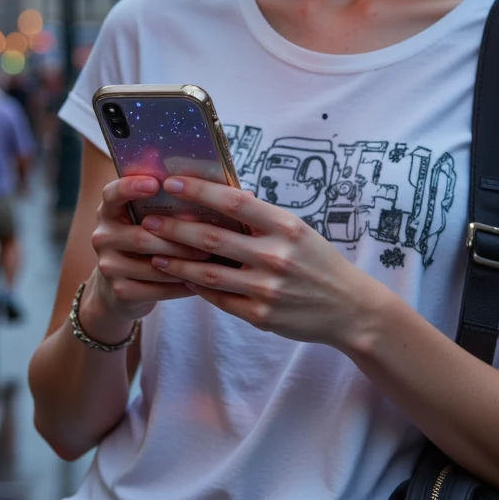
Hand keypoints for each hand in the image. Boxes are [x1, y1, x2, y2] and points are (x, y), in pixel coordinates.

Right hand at [88, 175, 209, 324]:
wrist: (120, 289)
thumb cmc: (145, 243)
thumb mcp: (144, 221)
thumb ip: (164, 205)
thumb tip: (208, 190)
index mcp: (109, 211)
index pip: (112, 194)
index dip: (131, 187)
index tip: (156, 183)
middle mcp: (103, 236)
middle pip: (141, 236)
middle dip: (178, 238)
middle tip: (208, 236)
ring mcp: (108, 266)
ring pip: (152, 265)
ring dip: (184, 263)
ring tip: (209, 260)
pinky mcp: (119, 291)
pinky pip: (156, 289)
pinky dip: (180, 286)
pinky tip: (198, 281)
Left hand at [143, 175, 382, 347]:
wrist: (350, 309)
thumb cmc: (319, 263)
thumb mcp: (298, 232)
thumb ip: (262, 219)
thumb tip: (222, 196)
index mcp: (286, 227)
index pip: (235, 202)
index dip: (199, 191)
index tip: (172, 183)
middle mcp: (276, 256)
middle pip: (213, 239)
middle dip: (174, 228)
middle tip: (148, 220)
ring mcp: (267, 289)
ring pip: (209, 274)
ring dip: (176, 262)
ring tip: (153, 252)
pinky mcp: (261, 316)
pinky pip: (219, 299)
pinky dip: (197, 288)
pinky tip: (179, 278)